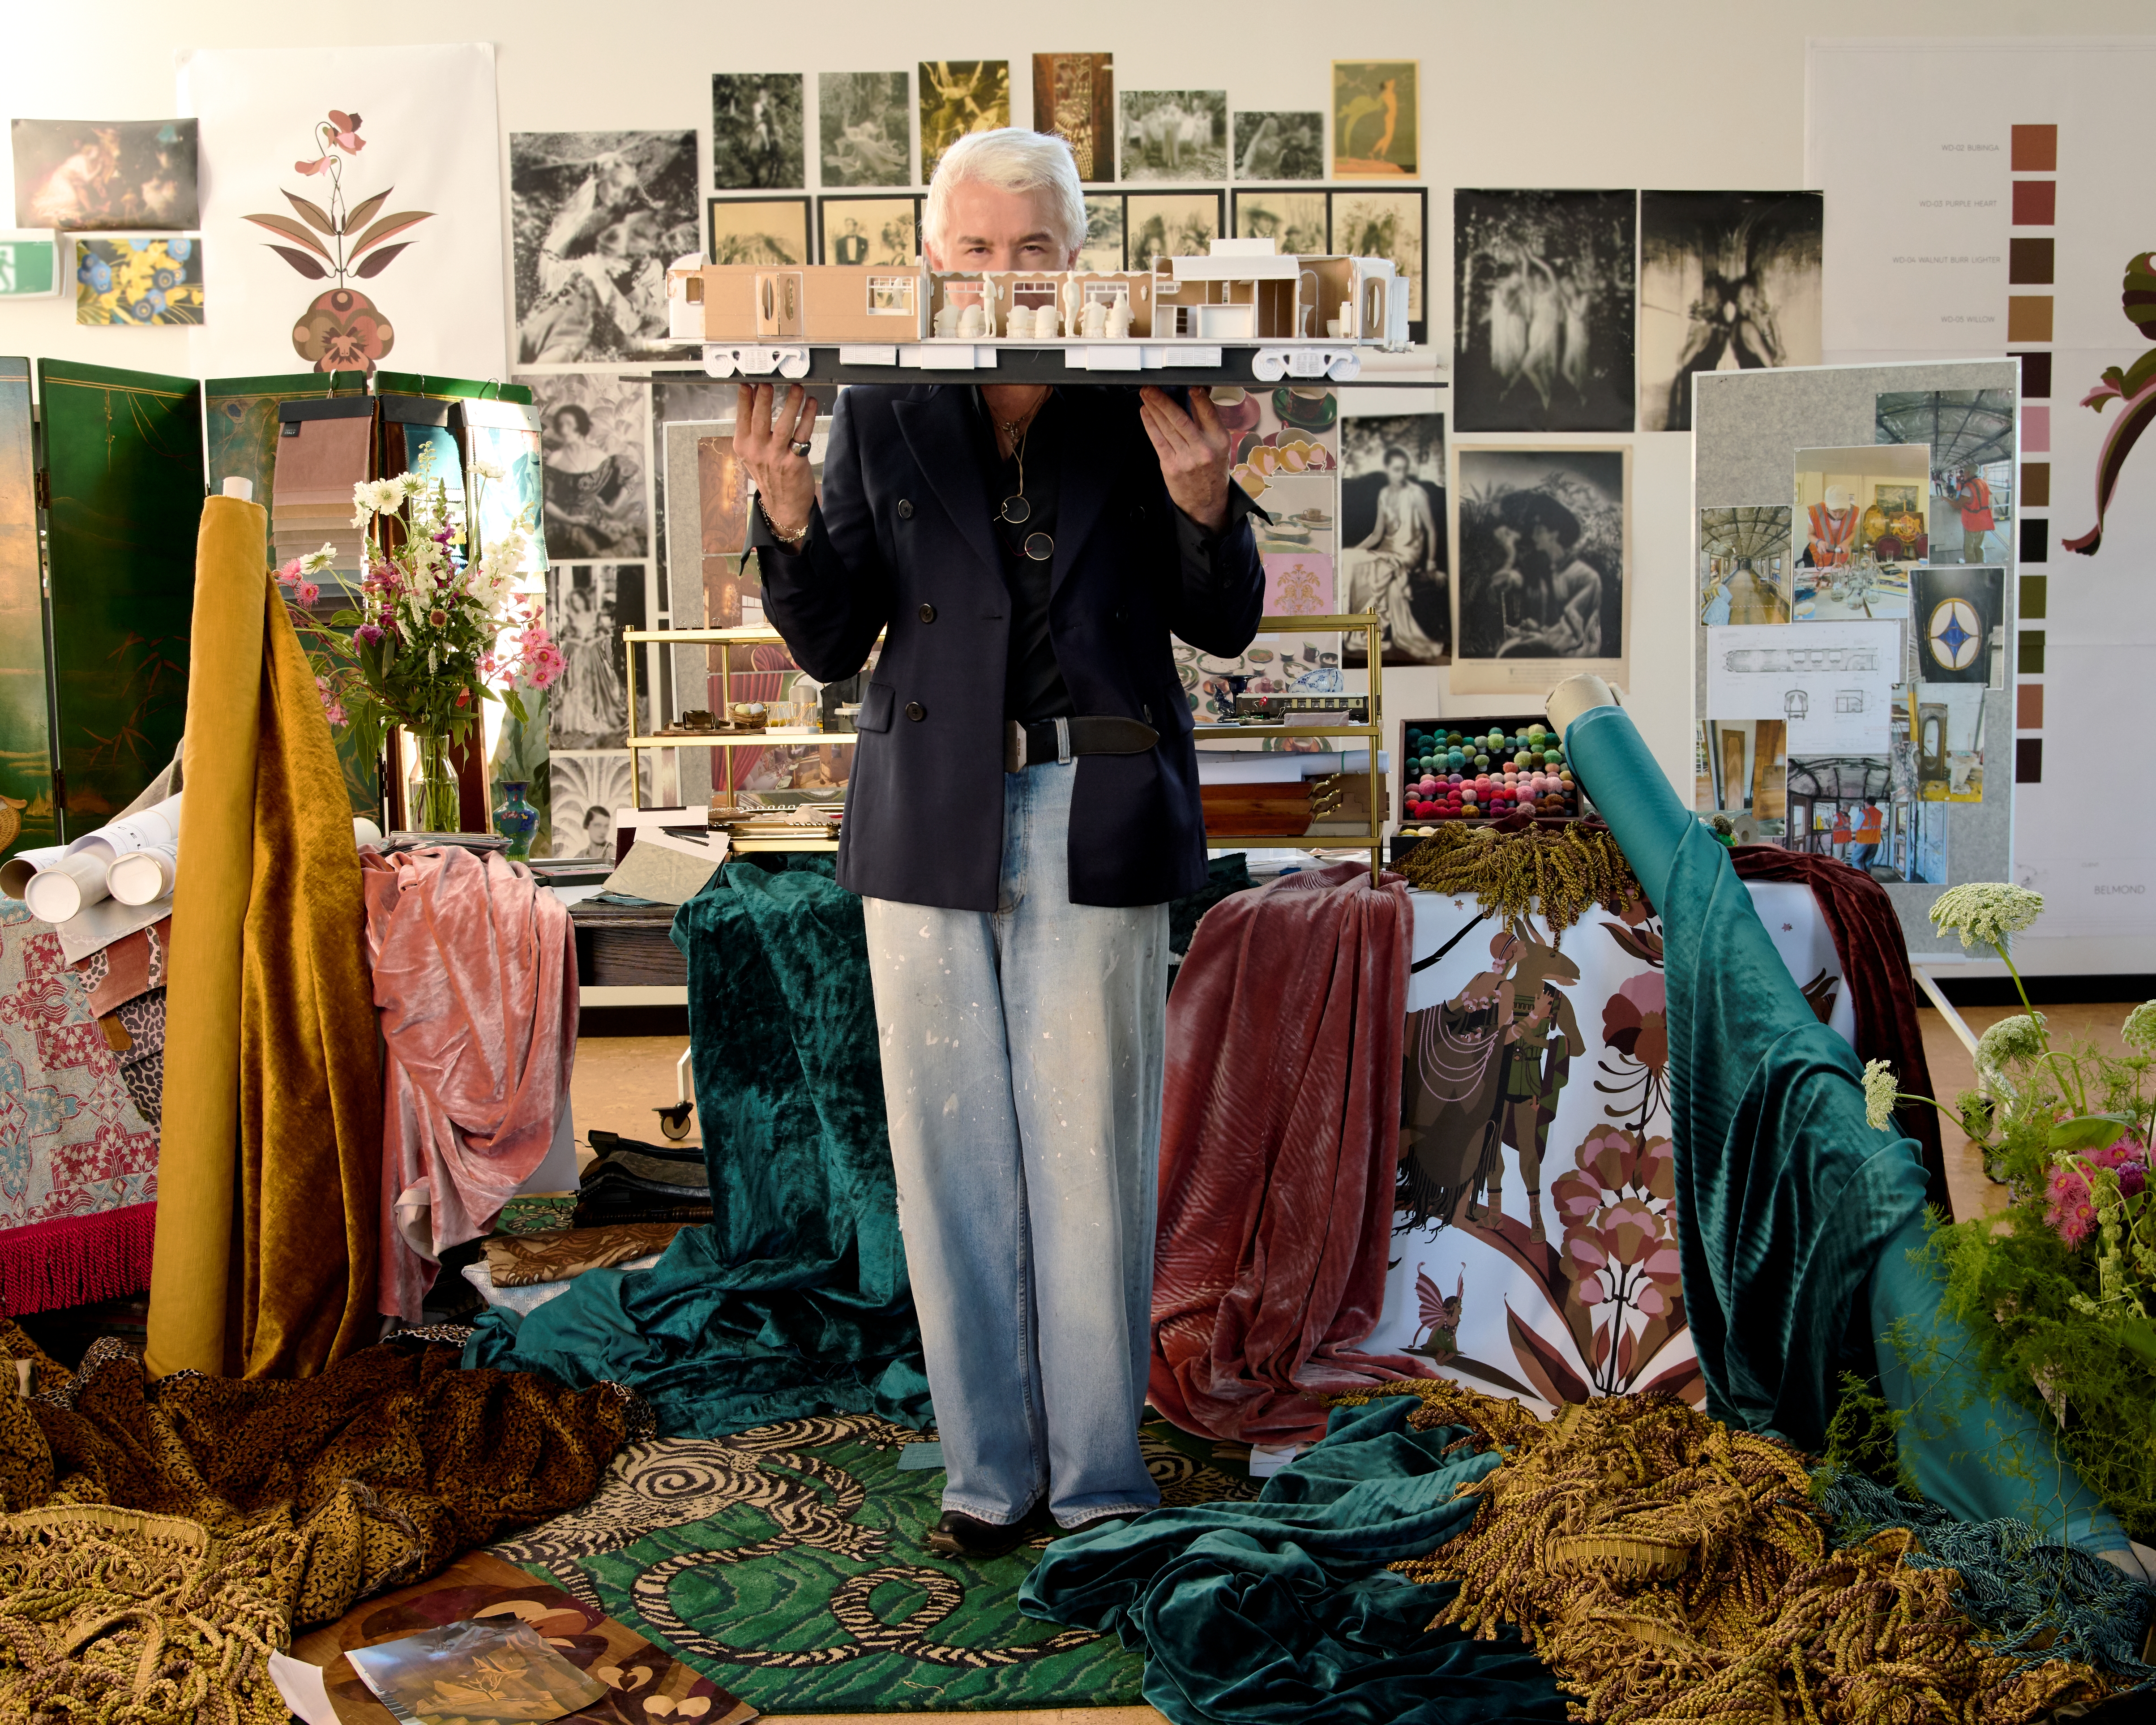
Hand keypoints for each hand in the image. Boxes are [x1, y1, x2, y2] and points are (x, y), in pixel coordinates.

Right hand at [734, 383, 818, 536]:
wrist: (784, 505)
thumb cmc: (769, 475)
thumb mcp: (751, 454)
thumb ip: (750, 428)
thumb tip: (753, 396)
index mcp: (743, 446)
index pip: (742, 417)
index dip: (745, 398)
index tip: (750, 382)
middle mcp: (758, 451)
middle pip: (759, 419)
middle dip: (764, 398)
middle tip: (769, 382)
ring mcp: (776, 457)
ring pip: (783, 425)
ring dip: (791, 403)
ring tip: (797, 388)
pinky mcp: (795, 461)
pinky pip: (802, 434)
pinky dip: (807, 417)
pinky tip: (811, 404)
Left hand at [1138, 387, 1231, 530]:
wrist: (1207, 503)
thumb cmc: (1213, 471)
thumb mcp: (1220, 446)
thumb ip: (1208, 422)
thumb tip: (1198, 395)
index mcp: (1219, 440)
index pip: (1208, 414)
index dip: (1199, 398)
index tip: (1190, 386)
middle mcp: (1203, 449)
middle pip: (1180, 419)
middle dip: (1163, 401)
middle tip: (1152, 388)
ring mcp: (1186, 459)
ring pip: (1167, 428)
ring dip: (1154, 409)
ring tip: (1146, 396)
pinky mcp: (1172, 467)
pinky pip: (1158, 441)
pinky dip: (1150, 425)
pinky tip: (1145, 414)